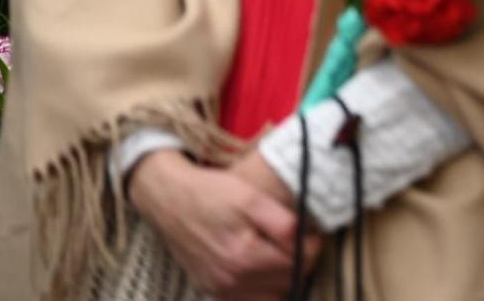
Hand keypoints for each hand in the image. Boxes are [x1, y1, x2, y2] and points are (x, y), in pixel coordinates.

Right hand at [128, 150, 314, 299]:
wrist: (170, 201)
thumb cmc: (213, 194)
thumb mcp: (252, 198)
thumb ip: (283, 223)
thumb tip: (306, 241)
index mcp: (245, 257)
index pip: (299, 263)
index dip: (313, 246)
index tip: (312, 233)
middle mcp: (232, 281)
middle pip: (287, 283)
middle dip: (299, 263)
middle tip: (299, 242)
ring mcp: (220, 289)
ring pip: (270, 297)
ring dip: (281, 279)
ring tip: (282, 254)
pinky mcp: (211, 291)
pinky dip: (261, 289)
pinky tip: (262, 268)